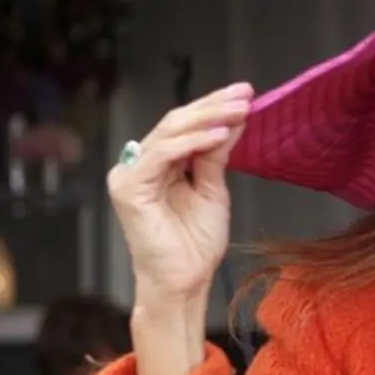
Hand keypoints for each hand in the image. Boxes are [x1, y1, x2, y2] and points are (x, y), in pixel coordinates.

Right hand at [107, 84, 251, 306]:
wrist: (185, 280)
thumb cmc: (195, 244)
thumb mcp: (213, 189)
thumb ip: (216, 155)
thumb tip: (233, 120)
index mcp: (159, 164)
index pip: (185, 124)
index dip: (215, 107)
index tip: (246, 94)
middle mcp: (140, 164)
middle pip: (176, 122)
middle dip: (214, 106)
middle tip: (245, 94)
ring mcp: (130, 174)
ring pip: (169, 132)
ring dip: (207, 118)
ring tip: (239, 110)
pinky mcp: (128, 188)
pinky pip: (161, 155)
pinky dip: (191, 143)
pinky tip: (219, 135)